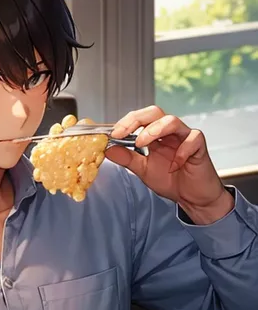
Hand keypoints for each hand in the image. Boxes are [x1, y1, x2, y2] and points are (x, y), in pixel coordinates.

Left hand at [105, 105, 233, 223]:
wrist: (191, 197)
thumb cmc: (171, 180)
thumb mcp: (143, 170)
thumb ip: (128, 159)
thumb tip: (109, 150)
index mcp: (156, 135)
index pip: (140, 118)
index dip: (126, 122)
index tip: (113, 134)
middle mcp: (170, 132)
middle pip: (155, 112)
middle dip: (137, 120)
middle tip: (123, 133)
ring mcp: (185, 137)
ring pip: (172, 121)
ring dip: (155, 129)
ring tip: (142, 143)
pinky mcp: (199, 147)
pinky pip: (193, 139)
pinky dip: (182, 151)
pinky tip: (174, 166)